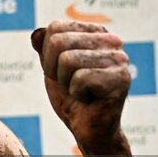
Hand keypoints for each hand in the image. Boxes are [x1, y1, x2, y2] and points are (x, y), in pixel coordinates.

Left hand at [31, 20, 130, 151]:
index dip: (48, 55)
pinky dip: (77, 94)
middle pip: (59, 42)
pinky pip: (79, 79)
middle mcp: (111, 41)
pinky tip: (91, 99)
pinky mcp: (121, 78)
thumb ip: (45, 48)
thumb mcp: (52, 69)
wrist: (88, 129)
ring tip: (81, 91)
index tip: (61, 71)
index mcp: (95, 32)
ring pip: (67, 60)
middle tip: (70, 84)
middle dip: (54, 69)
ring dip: (66, 83)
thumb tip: (37, 33)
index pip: (56, 27)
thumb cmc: (72, 98)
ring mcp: (119, 59)